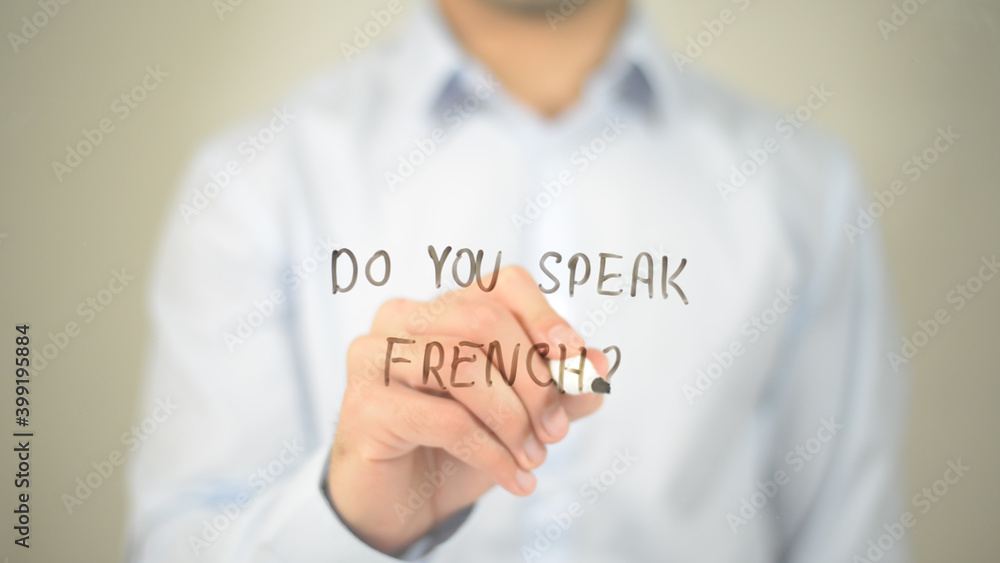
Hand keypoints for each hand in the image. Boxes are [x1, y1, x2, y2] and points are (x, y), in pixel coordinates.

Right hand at [326, 266, 607, 554]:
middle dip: (534, 380)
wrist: (400, 505)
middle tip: (556, 431)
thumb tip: (599, 366)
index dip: (546, 318)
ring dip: (513, 420)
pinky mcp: (364, 405)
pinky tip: (514, 479)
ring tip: (534, 458)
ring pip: (463, 366)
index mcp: (441, 308)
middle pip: (485, 322)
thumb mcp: (520, 415)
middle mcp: (402, 319)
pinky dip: (492, 453)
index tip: (577, 365)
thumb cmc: (456, 447)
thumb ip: (560, 388)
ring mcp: (374, 357)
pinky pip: (446, 420)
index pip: (503, 285)